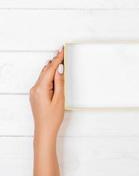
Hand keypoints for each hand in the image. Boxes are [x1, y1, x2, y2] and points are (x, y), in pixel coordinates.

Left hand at [30, 46, 63, 175]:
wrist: (44, 130)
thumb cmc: (52, 117)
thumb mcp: (59, 99)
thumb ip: (59, 83)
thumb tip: (59, 70)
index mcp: (41, 89)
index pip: (50, 70)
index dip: (57, 59)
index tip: (61, 51)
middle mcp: (35, 88)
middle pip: (45, 71)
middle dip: (54, 61)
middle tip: (60, 51)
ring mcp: (34, 92)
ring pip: (43, 76)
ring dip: (50, 68)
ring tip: (58, 59)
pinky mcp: (36, 95)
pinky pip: (42, 81)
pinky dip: (48, 75)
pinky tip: (52, 73)